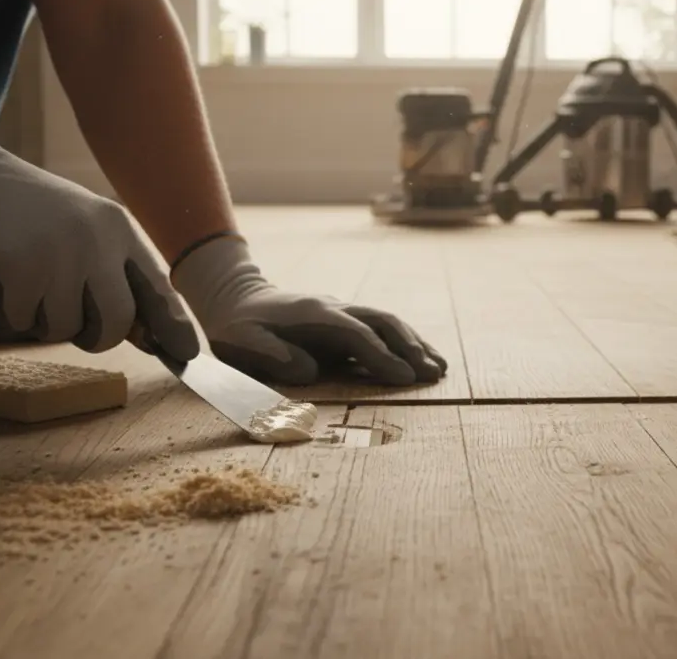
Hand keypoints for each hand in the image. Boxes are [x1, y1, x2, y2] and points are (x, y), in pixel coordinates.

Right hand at [0, 108, 198, 361]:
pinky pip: (24, 323)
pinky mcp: (17, 271)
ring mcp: (57, 255)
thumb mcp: (86, 229)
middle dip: (98, 337)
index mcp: (119, 228)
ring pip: (64, 329)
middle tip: (78, 326)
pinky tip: (3, 278)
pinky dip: (11, 311)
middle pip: (116, 322)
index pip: (159, 286)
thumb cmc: (33, 213)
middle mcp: (96, 241)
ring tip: (29, 280)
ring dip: (45, 319)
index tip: (187, 353)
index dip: (174, 324)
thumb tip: (149, 335)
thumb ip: (117, 274)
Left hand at [172, 236, 446, 385]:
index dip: (381, 355)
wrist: (237, 299)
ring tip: (439, 367)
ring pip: (387, 322)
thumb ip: (272, 355)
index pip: (356, 334)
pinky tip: (421, 358)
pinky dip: (405, 342)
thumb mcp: (241, 342)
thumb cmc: (238, 328)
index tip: (404, 377)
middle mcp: (334, 308)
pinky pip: (381, 328)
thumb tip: (310, 369)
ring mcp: (343, 311)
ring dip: (414, 343)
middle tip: (433, 373)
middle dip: (409, 347)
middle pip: (381, 322)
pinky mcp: (346, 321)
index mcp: (313, 315)